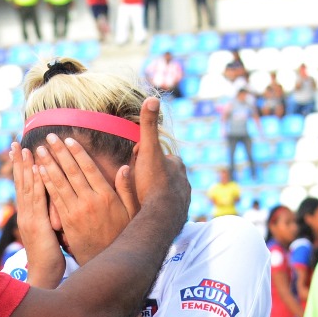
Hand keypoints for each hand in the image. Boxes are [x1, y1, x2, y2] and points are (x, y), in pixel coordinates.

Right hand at [10, 143, 63, 287]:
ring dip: (25, 167)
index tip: (20, 151)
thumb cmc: (51, 258)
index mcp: (29, 215)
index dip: (22, 169)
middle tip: (15, 144)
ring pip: (27, 188)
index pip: (25, 187)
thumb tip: (52, 207)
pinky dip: (37, 182)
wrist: (44, 277)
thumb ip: (48, 217)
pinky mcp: (37, 224)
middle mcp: (26, 214)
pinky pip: (38, 198)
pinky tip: (37, 168)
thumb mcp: (49, 233)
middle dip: (18, 163)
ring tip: (23, 149)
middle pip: (21, 183)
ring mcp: (30, 218)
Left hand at [36, 133, 135, 263]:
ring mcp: (76, 212)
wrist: (108, 261)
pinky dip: (46, 184)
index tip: (68, 139)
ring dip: (48, 165)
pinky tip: (38, 173)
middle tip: (49, 137)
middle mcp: (90, 201)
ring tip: (39, 150)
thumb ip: (127, 189)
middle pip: (72, 172)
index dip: (77, 153)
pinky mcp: (66, 222)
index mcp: (106, 196)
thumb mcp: (132, 212)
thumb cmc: (121, 234)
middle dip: (59, 153)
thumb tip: (124, 167)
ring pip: (60, 183)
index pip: (89, 169)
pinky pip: (55, 199)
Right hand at [131, 97, 189, 222]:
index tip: (132, 166)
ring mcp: (184, 199)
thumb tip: (152, 98)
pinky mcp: (180, 215)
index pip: (157, 155)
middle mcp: (184, 180)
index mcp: (177, 164)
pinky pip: (166, 208)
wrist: (161, 218)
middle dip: (148, 176)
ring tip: (140, 199)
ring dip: (152, 193)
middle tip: (135, 184)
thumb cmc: (152, 183)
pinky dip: (158, 208)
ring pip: (164, 191)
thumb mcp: (147, 151)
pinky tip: (148, 212)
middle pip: (161, 173)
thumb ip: (148, 126)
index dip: (142, 158)